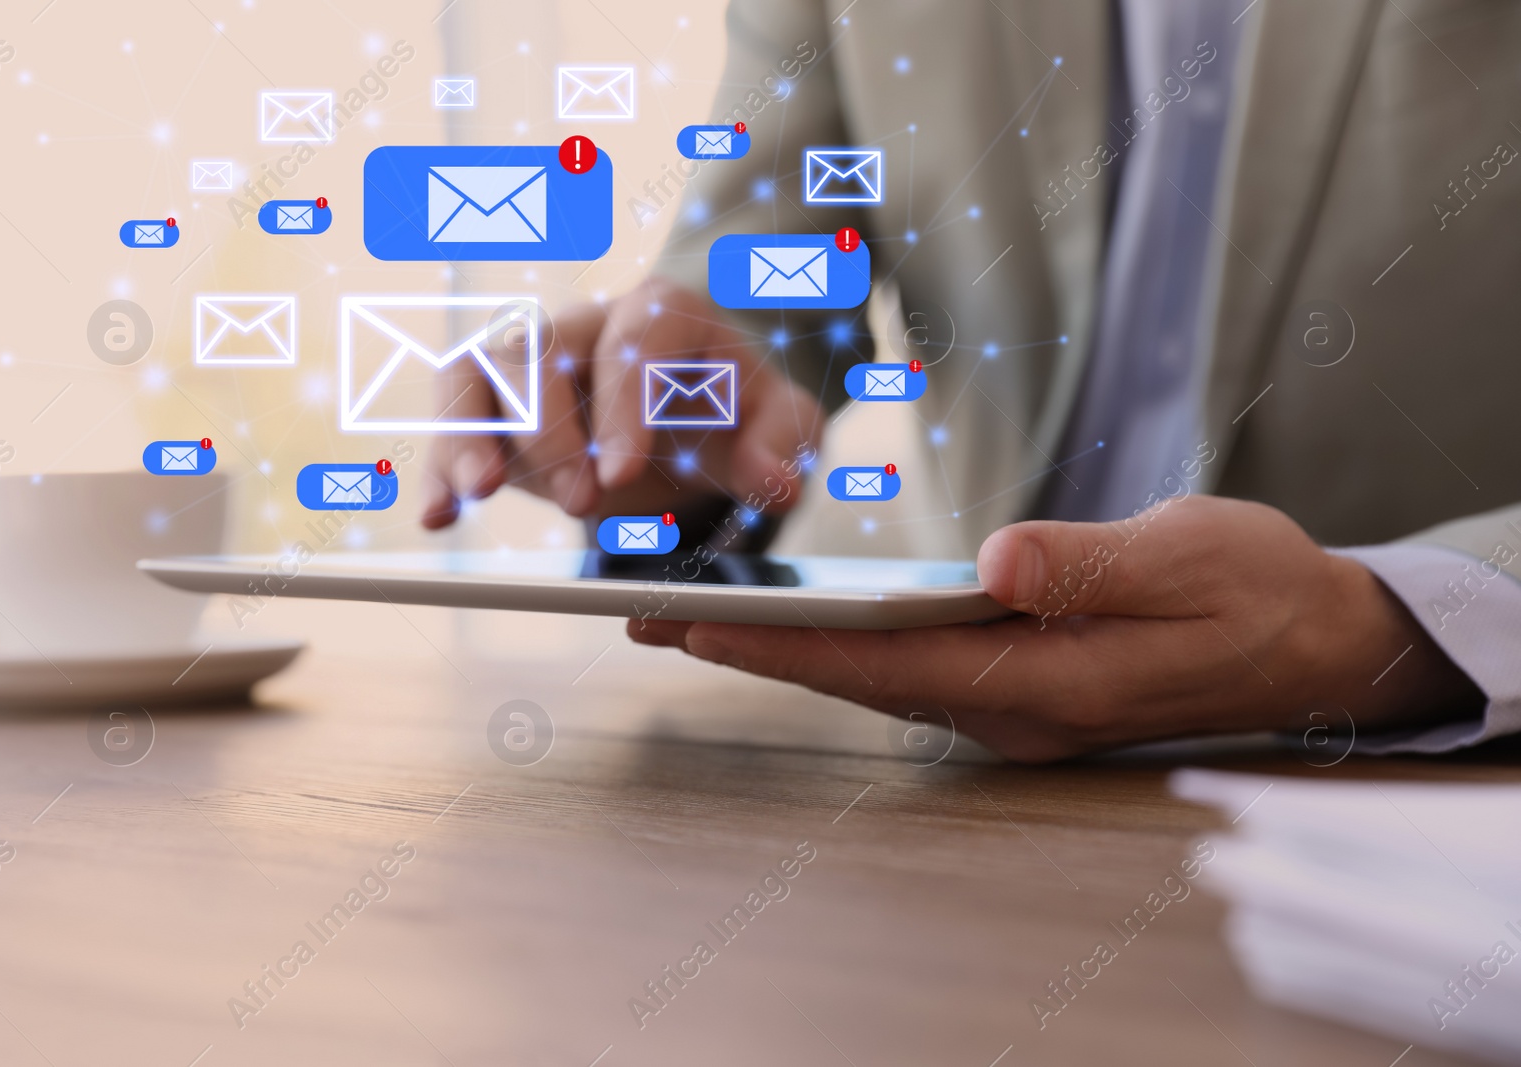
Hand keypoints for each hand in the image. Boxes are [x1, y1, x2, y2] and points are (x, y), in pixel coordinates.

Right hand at [422, 278, 822, 527]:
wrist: (696, 416)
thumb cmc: (736, 411)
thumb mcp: (780, 425)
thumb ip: (782, 445)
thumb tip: (776, 487)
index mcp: (663, 313)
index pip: (637, 336)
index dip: (624, 401)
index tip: (622, 474)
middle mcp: (589, 325)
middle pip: (543, 345)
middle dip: (552, 426)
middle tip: (581, 502)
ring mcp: (535, 362)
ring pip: (480, 368)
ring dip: (472, 429)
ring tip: (480, 493)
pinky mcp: (499, 407)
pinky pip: (454, 421)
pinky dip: (441, 466)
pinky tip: (439, 517)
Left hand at [628, 495, 1484, 760]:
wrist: (1312, 643)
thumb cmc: (1258, 591)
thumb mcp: (1190, 558)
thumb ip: (1089, 565)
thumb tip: (994, 565)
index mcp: (1049, 682)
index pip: (888, 665)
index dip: (786, 645)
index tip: (695, 623)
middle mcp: (1017, 709)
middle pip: (859, 681)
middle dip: (752, 650)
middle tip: (649, 618)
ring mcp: (1017, 706)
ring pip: (876, 680)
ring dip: (785, 651)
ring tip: (696, 617)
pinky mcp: (1020, 687)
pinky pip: (908, 671)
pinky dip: (841, 648)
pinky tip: (799, 624)